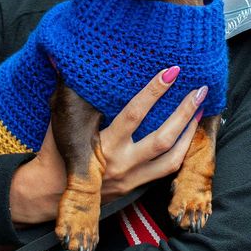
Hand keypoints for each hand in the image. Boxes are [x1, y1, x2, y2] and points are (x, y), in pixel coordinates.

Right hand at [10, 66, 204, 224]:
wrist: (50, 193)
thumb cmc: (55, 152)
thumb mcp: (61, 122)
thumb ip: (69, 93)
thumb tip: (60, 57)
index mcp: (101, 145)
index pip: (134, 114)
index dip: (154, 92)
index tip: (171, 72)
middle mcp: (120, 163)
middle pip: (162, 138)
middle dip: (184, 113)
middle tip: (199, 90)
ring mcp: (131, 178)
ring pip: (172, 157)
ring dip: (189, 133)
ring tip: (200, 110)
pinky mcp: (136, 186)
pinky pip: (167, 171)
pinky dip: (182, 151)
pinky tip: (191, 135)